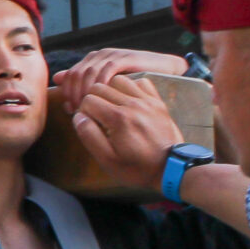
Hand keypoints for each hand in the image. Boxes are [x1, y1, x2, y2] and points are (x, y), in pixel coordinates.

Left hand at [56, 48, 187, 114]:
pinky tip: (102, 98)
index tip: (70, 111)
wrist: (166, 70)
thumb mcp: (109, 86)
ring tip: (87, 108)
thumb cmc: (136, 84)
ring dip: (85, 91)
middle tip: (77, 112)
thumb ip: (85, 83)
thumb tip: (58, 78)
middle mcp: (99, 55)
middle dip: (74, 94)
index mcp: (92, 61)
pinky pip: (107, 69)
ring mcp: (111, 55)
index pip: (70, 76)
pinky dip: (101, 84)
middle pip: (76, 74)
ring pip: (89, 72)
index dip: (67, 93)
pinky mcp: (124, 57)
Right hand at [69, 74, 183, 191]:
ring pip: (118, 80)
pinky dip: (130, 88)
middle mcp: (133, 105)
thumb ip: (89, 135)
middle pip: (100, 87)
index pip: (88, 100)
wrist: (170, 168)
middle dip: (92, 100)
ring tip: (110, 107)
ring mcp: (147, 101)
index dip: (82, 112)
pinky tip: (127, 101)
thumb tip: (79, 116)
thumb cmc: (136, 168)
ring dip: (110, 91)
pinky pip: (140, 82)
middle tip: (95, 116)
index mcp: (119, 119)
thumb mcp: (107, 159)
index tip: (88, 124)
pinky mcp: (157, 102)